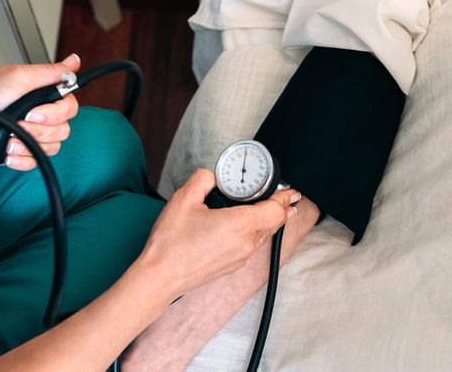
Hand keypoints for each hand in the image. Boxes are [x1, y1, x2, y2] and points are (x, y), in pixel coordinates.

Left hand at [0, 54, 80, 169]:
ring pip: (52, 146)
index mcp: (40, 95)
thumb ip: (48, 72)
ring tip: (8, 136)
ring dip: (27, 142)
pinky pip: (36, 160)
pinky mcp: (22, 152)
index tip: (36, 109)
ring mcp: (31, 134)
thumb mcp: (17, 77)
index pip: (70, 105)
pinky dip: (20, 156)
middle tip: (21, 120)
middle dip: (40, 127)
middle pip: (64, 128)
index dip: (57, 111)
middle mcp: (39, 114)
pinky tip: (6, 149)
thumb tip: (74, 62)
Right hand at [135, 169, 300, 298]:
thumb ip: (203, 179)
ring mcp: (240, 257)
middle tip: (282, 197)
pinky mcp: (232, 266)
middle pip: (274, 224)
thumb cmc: (171, 243)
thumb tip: (212, 176)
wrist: (161, 276)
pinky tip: (238, 227)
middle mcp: (246, 243)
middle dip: (279, 209)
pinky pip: (250, 246)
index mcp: (240, 224)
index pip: (275, 210)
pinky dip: (251, 234)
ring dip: (265, 221)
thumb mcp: (184, 199)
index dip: (285, 198)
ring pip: (263, 236)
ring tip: (260, 209)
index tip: (291, 192)